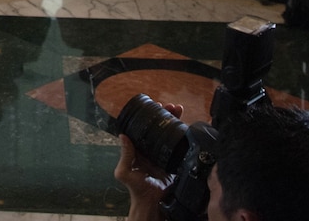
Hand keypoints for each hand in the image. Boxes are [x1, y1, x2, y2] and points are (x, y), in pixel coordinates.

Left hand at [114, 103, 182, 220]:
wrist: (152, 202)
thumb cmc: (135, 188)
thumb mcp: (124, 172)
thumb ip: (124, 155)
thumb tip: (123, 136)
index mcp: (138, 148)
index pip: (143, 126)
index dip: (149, 115)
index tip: (155, 105)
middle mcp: (150, 148)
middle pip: (158, 126)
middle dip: (164, 114)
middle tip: (170, 106)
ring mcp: (162, 152)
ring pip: (169, 131)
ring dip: (174, 119)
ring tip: (179, 109)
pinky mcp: (173, 158)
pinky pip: (178, 144)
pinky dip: (182, 133)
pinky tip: (186, 125)